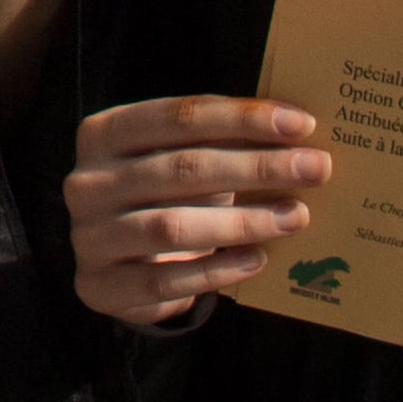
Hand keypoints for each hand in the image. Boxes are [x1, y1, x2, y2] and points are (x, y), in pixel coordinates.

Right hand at [67, 96, 329, 327]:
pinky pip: (166, 280)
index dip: (241, 117)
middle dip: (256, 167)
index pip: (177, 116)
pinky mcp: (100, 285)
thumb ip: (220, 143)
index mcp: (104, 133)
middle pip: (180, 168)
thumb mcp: (178, 161)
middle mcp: (87, 181)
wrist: (115, 268)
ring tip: (296, 216)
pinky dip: (217, 271)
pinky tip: (258, 260)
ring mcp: (88, 235)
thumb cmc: (162, 200)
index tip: (302, 123)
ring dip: (242, 221)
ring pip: (171, 225)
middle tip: (315, 168)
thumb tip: (296, 132)